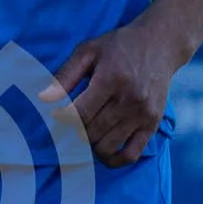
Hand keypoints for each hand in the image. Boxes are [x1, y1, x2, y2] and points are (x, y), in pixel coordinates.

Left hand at [43, 15, 185, 166]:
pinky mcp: (153, 124)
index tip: (58, 116)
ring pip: (107, 147)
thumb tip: (43, 99)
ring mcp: (142, 114)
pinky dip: (113, 159)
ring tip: (87, 133)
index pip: (79, 114)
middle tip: (71, 125)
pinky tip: (103, 150)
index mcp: (110, 80)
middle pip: (91, 133)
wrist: (160, 44)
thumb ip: (65, 75)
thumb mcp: (88, 51)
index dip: (63, 120)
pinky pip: (130, 155)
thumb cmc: (119, 46)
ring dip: (91, 146)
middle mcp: (129, 100)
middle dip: (75, 132)